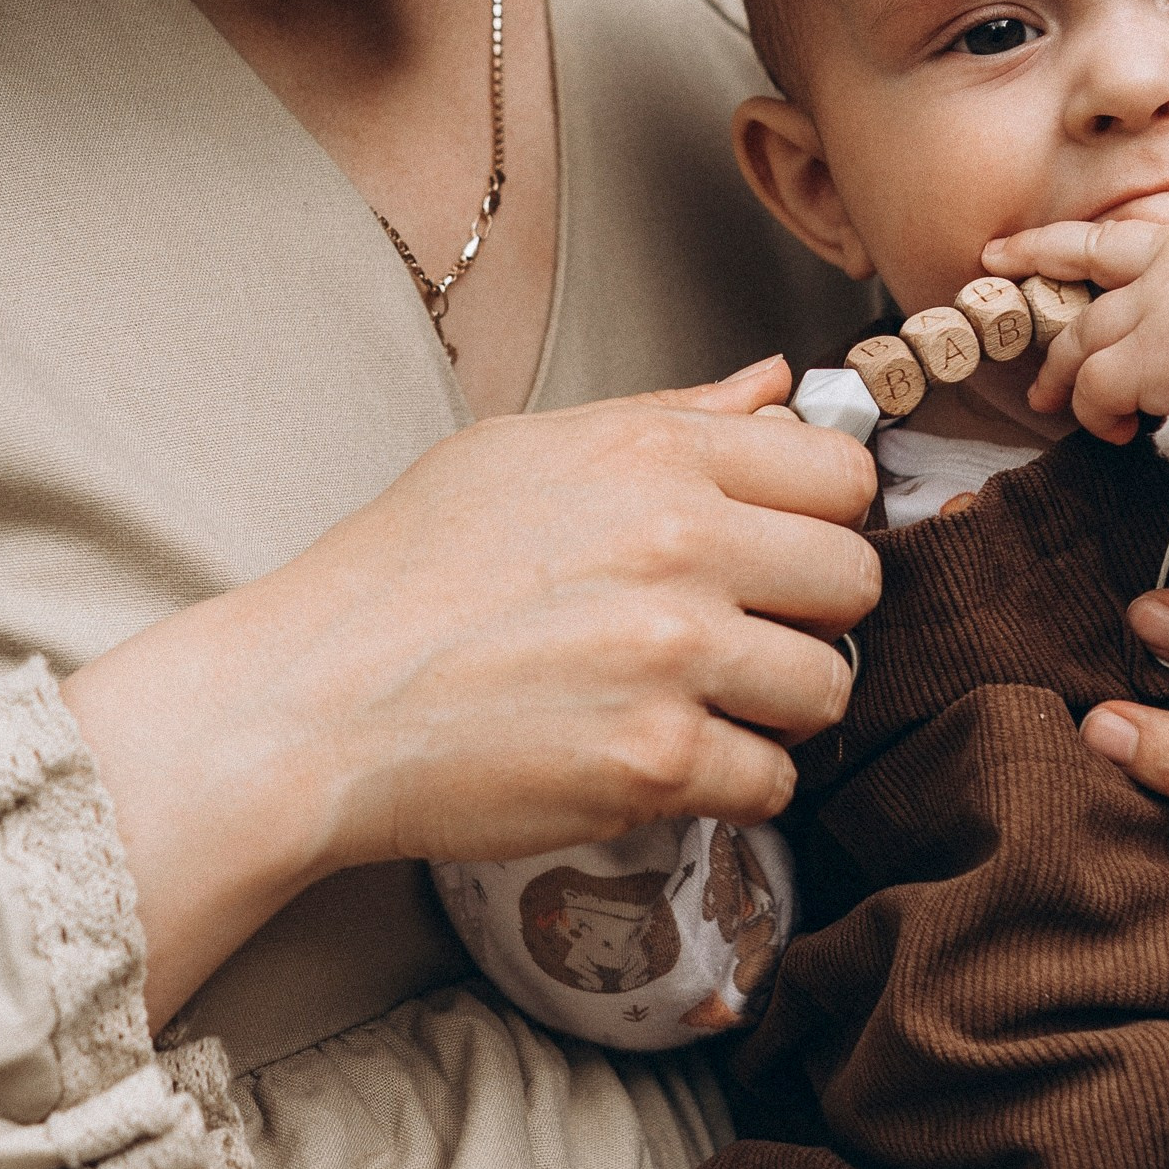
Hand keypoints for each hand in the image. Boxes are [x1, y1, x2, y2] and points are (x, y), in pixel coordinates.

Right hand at [65, 360, 880, 1026]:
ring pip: (829, 689)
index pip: (841, 472)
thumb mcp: (524, 450)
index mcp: (654, 456)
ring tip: (699, 705)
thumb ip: (669, 417)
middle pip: (856, 582)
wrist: (313, 699)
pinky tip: (662, 760)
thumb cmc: (403, 573)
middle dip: (811, 617)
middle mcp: (680, 546)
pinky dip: (730, 784)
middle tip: (741, 637)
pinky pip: (772, 780)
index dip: (819, 518)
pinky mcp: (655, 762)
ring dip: (776, 708)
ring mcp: (673, 657)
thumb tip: (776, 384)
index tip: (777, 551)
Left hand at [983, 209, 1168, 442]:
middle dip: (1050, 324)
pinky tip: (1119, 432)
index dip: (1051, 245)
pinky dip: (1096, 414)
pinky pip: (1096, 388)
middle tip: (1029, 348)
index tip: (1006, 253)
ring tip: (1059, 405)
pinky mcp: (1150, 358)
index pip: (1115, 235)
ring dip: (1066, 378)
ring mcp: (1158, 308)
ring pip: (1083, 340)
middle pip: (1088, 287)